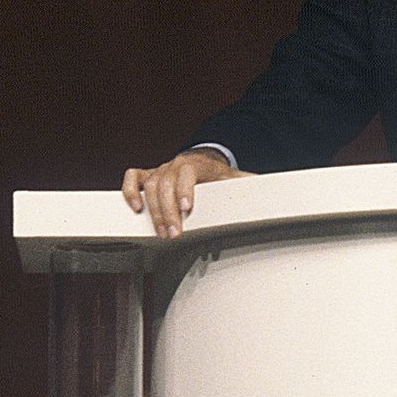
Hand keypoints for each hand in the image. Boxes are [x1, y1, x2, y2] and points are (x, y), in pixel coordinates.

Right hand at [122, 149, 250, 238]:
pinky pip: (133, 178)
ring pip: (150, 185)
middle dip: (168, 211)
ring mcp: (160, 169)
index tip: (187, 207)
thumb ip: (247, 185)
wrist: (205, 163)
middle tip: (174, 233)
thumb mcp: (234, 179)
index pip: (187, 172)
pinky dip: (131, 191)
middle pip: (165, 183)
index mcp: (196, 164)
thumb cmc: (218, 175)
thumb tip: (266, 190)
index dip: (185, 188)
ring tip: (162, 232)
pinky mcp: (149, 176)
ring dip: (154, 211)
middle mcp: (175, 165)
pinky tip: (137, 208)